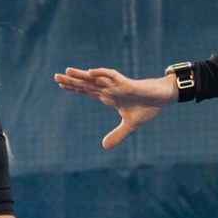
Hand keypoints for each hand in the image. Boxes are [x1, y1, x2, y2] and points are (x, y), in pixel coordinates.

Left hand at [54, 67, 177, 148]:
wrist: (162, 99)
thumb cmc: (146, 108)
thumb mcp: (130, 126)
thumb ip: (117, 135)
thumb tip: (104, 147)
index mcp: (109, 97)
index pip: (87, 90)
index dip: (74, 87)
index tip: (61, 84)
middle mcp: (110, 89)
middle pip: (87, 84)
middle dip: (72, 80)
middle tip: (56, 76)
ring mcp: (117, 86)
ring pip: (96, 79)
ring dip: (82, 75)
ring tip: (67, 71)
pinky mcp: (127, 84)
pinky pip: (112, 76)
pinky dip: (102, 74)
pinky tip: (91, 72)